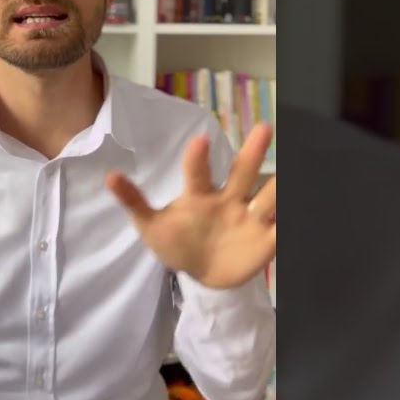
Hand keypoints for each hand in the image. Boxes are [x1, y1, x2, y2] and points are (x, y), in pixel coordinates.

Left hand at [106, 123, 275, 288]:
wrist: (200, 272)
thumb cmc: (175, 241)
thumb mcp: (150, 225)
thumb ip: (133, 201)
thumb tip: (109, 176)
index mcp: (200, 195)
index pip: (199, 173)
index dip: (198, 158)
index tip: (199, 140)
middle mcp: (229, 199)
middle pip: (243, 172)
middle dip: (253, 151)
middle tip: (263, 127)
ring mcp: (249, 219)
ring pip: (268, 198)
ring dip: (276, 190)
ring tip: (282, 182)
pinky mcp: (265, 241)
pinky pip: (281, 231)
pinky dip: (288, 224)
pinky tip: (291, 219)